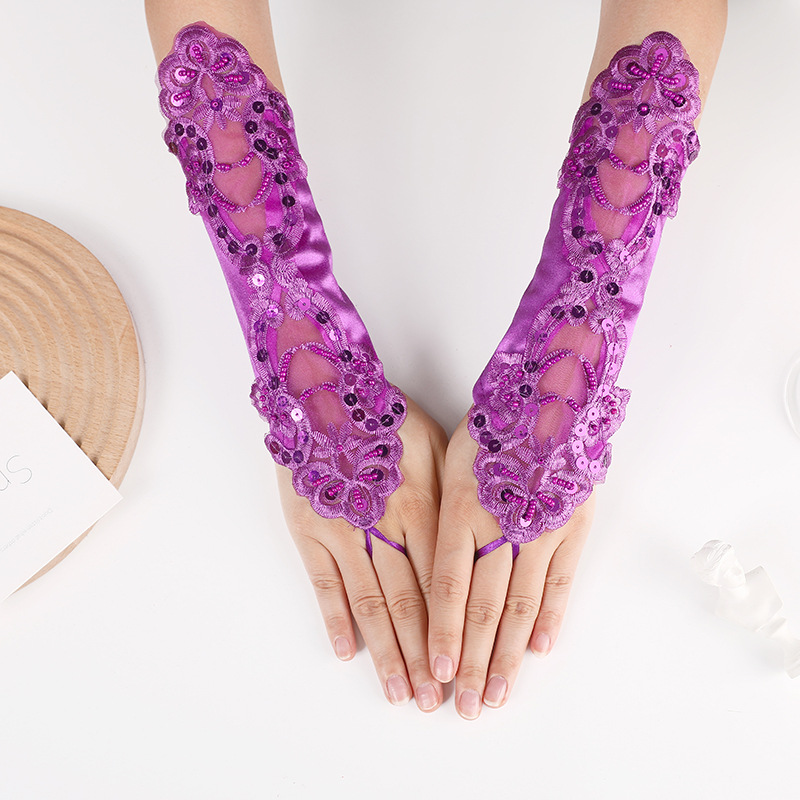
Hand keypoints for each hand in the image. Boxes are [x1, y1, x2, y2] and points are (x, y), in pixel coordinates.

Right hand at [277, 395, 447, 711]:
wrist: (323, 391)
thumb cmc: (386, 416)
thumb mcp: (435, 445)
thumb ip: (452, 497)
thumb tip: (474, 546)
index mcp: (421, 506)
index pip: (444, 584)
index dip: (455, 631)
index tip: (465, 668)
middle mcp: (384, 526)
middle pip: (410, 604)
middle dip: (424, 656)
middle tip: (435, 702)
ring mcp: (343, 531)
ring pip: (371, 603)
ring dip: (386, 652)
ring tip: (399, 693)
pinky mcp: (309, 530)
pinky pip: (324, 584)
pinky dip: (336, 621)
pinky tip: (348, 654)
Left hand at [428, 414, 593, 718]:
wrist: (545, 394)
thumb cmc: (486, 424)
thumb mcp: (445, 460)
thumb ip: (437, 512)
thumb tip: (420, 559)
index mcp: (460, 510)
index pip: (446, 586)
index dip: (440, 633)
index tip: (434, 672)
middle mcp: (499, 527)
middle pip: (482, 606)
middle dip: (471, 660)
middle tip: (465, 706)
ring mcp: (539, 529)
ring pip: (520, 603)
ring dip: (507, 653)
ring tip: (498, 693)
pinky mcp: (571, 526)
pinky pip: (560, 580)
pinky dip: (549, 616)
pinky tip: (539, 649)